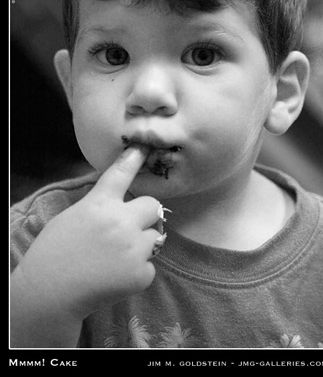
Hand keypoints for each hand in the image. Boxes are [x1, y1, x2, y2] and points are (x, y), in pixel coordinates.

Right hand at [14, 145, 161, 319]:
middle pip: (154, 206)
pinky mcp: (141, 275)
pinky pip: (150, 266)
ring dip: (142, 245)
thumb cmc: (54, 252)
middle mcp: (121, 222)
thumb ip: (99, 205)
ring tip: (117, 258)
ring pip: (155, 238)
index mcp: (100, 204)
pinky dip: (137, 272)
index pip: (122, 173)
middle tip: (129, 227)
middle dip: (145, 215)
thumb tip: (121, 202)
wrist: (49, 292)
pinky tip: (116, 277)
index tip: (145, 147)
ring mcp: (134, 249)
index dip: (135, 158)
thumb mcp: (73, 216)